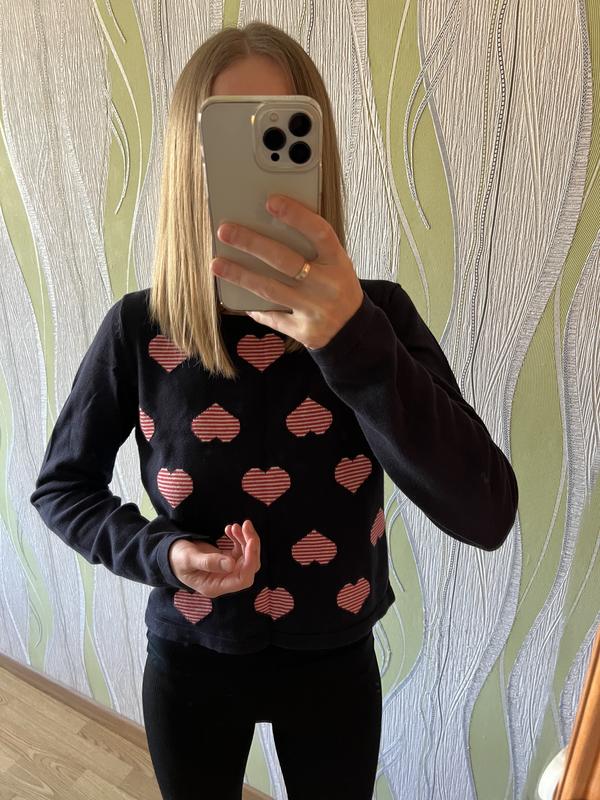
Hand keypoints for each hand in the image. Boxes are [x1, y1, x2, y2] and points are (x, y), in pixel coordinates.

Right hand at [168, 520, 260, 597]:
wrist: (170, 554)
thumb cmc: (176, 558)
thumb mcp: (188, 559)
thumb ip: (208, 562)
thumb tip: (231, 564)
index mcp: (215, 586)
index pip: (242, 579)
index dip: (250, 561)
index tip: (251, 541)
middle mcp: (224, 581)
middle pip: (249, 566)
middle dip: (251, 546)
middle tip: (245, 525)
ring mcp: (227, 570)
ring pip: (247, 557)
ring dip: (246, 539)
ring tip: (237, 525)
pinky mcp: (226, 560)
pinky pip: (240, 550)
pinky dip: (239, 538)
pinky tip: (230, 528)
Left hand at [210, 194, 364, 349]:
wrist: (354, 330)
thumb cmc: (337, 287)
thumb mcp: (336, 264)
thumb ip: (312, 247)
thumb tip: (268, 224)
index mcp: (338, 263)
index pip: (319, 233)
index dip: (297, 216)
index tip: (271, 201)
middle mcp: (327, 286)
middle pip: (285, 261)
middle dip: (252, 244)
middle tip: (225, 231)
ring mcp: (315, 310)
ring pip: (271, 289)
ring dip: (240, 275)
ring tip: (217, 263)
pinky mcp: (304, 332)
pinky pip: (272, 317)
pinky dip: (254, 307)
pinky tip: (236, 296)